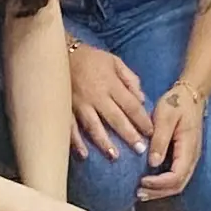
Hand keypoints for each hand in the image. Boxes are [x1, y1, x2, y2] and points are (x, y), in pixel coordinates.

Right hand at [66, 40, 153, 159]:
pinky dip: (76, 142)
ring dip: (104, 142)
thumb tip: (141, 99)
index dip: (142, 120)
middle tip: (140, 150)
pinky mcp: (64, 108)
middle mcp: (96, 96)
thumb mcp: (115, 61)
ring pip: (93, 126)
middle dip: (129, 135)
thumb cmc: (91, 58)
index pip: (131, 105)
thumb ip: (130, 79)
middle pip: (115, 118)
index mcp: (111, 84)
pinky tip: (83, 155)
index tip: (152, 133)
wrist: (59, 53)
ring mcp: (79, 104)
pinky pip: (70, 127)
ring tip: (115, 156)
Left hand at [138, 84, 207, 199]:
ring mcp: (189, 159)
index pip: (177, 175)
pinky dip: (162, 185)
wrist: (190, 96)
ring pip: (178, 184)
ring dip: (160, 191)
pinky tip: (148, 184)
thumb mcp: (165, 116)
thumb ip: (160, 139)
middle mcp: (192, 157)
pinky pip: (175, 177)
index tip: (141, 181)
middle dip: (158, 192)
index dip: (159, 183)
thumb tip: (153, 163)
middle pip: (178, 185)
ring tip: (141, 192)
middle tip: (138, 193)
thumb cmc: (177, 103)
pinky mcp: (184, 158)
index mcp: (188, 148)